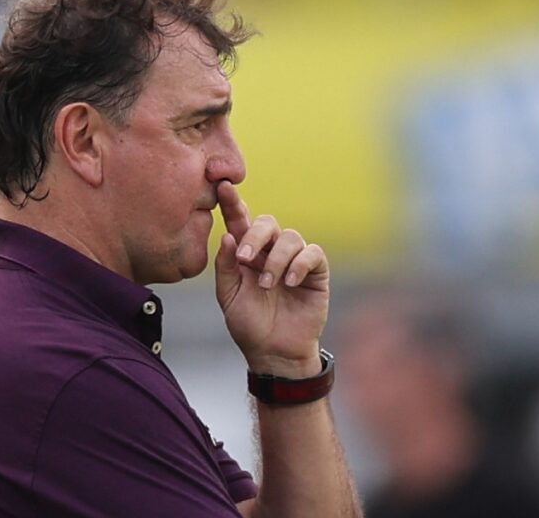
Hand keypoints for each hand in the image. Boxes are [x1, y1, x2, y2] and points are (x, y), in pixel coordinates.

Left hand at [214, 182, 329, 377]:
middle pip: (267, 222)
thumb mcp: (228, 296)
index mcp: (246, 253)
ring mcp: (294, 260)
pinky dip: (299, 264)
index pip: (239, 222)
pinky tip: (289, 282)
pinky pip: (312, 253)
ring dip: (276, 259)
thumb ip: (225, 266)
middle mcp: (271, 251)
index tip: (222, 186)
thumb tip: (226, 236)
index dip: (233, 203)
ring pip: (290, 237)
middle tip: (245, 257)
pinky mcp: (316, 272)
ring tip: (267, 285)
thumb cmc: (249, 324)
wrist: (274, 352)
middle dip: (255, 235)